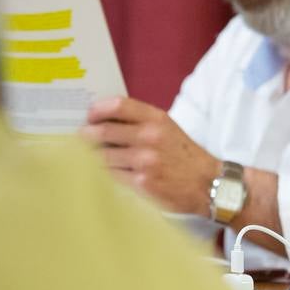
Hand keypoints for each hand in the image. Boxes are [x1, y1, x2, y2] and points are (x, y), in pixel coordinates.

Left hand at [81, 97, 217, 214]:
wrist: (208, 184)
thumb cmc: (184, 156)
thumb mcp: (168, 129)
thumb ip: (141, 122)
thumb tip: (104, 120)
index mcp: (156, 119)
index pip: (117, 105)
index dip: (97, 110)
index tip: (89, 116)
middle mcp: (150, 137)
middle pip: (103, 131)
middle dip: (86, 136)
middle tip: (81, 139)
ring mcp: (145, 161)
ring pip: (103, 156)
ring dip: (93, 158)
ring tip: (90, 158)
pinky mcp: (141, 183)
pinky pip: (111, 176)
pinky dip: (105, 175)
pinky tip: (104, 174)